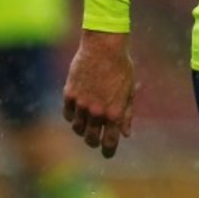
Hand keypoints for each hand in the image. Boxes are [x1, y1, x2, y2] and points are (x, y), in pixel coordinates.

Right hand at [63, 30, 134, 158]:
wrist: (104, 46)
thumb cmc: (120, 67)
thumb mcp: (129, 91)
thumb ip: (127, 115)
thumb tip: (125, 135)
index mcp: (114, 113)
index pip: (109, 143)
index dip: (108, 152)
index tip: (107, 153)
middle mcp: (97, 112)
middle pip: (91, 140)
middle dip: (94, 142)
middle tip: (95, 140)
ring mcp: (82, 104)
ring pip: (78, 129)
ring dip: (83, 129)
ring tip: (87, 122)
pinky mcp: (69, 94)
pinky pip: (68, 115)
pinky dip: (73, 116)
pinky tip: (78, 111)